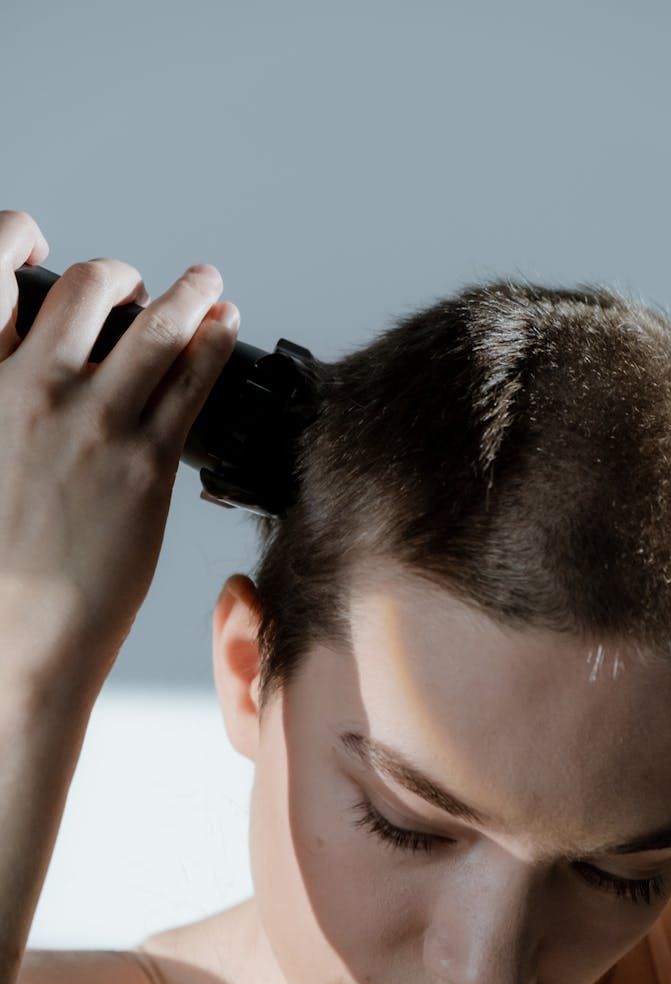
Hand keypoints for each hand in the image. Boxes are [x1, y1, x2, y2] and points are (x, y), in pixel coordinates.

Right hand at [0, 210, 239, 683]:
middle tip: (135, 287)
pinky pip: (193, 382)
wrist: (11, 637)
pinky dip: (214, 343)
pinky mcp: (147, 464)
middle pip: (87, 288)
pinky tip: (225, 331)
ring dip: (189, 294)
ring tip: (206, 286)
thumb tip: (17, 373)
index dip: (14, 238)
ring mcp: (94, 424)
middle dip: (118, 275)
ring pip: (157, 327)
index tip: (35, 236)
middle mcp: (31, 390)